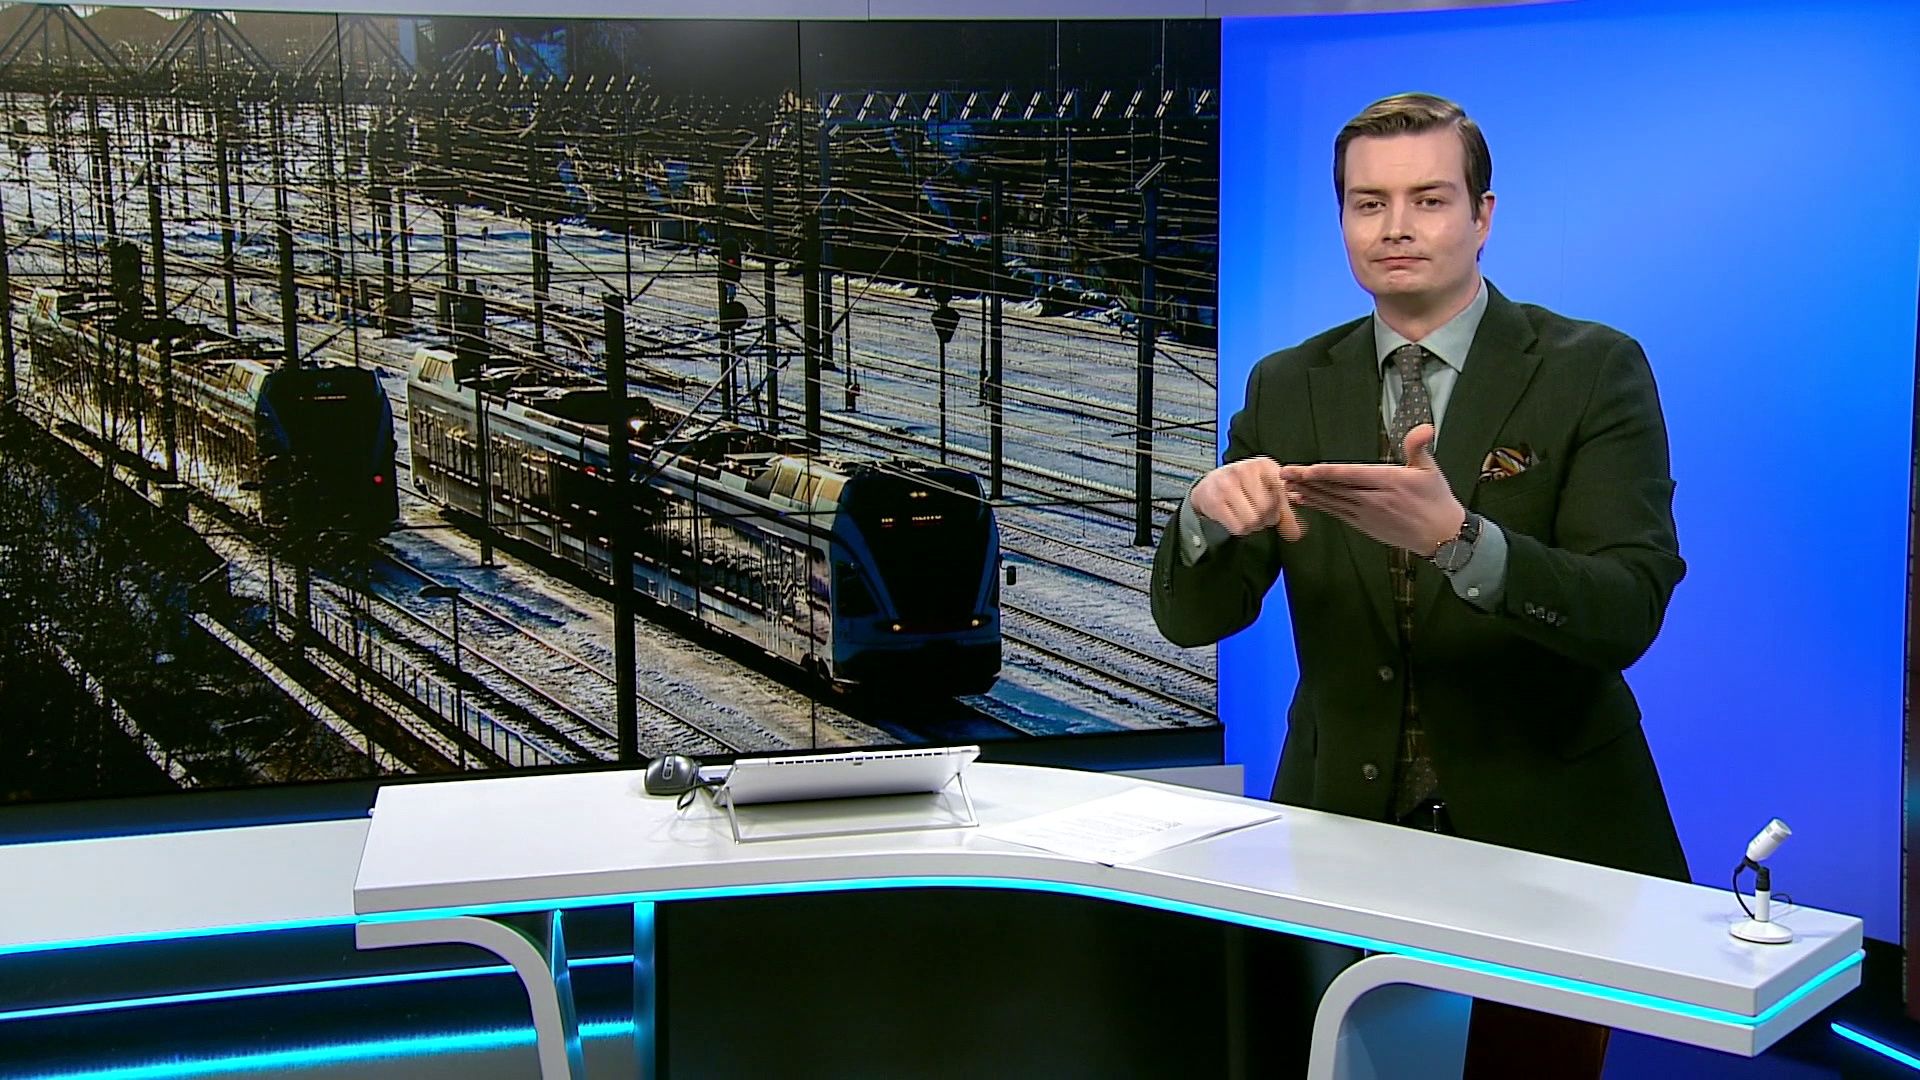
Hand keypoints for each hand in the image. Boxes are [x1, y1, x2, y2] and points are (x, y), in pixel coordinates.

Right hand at [1190, 457, 1305, 540]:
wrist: (1209, 486)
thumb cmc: (1245, 488)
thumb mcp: (1269, 491)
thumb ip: (1287, 512)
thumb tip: (1297, 534)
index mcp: (1263, 465)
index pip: (1282, 493)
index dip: (1281, 509)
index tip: (1276, 511)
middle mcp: (1244, 470)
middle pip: (1267, 509)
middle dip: (1267, 519)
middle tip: (1261, 515)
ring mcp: (1226, 485)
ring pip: (1253, 520)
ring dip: (1254, 526)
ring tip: (1249, 517)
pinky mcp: (1214, 501)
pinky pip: (1238, 527)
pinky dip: (1241, 529)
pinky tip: (1237, 519)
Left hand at [1280, 424, 1463, 553]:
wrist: (1442, 537)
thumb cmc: (1436, 501)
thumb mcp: (1431, 470)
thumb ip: (1419, 447)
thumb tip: (1425, 428)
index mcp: (1389, 482)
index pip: (1351, 475)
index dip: (1326, 473)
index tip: (1306, 470)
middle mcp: (1374, 499)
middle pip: (1334, 488)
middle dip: (1307, 481)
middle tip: (1284, 474)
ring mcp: (1367, 514)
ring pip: (1332, 501)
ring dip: (1308, 493)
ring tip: (1287, 485)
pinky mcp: (1364, 525)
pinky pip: (1336, 513)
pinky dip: (1319, 506)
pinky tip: (1303, 500)